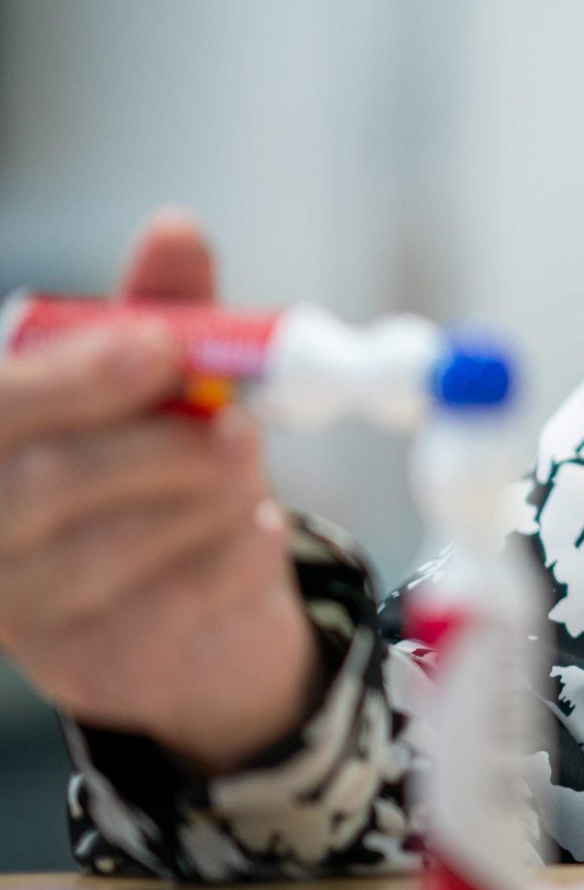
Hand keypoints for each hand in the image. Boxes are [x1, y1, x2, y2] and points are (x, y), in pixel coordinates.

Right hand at [0, 212, 321, 772]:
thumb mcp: (171, 382)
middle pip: (33, 486)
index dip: (71, 379)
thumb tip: (174, 227)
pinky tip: (253, 530)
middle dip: (147, 442)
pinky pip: (159, 608)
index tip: (163, 348)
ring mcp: (20, 603)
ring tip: (243, 465)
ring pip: (98, 549)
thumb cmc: (167, 469)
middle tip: (232, 419)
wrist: (205, 601)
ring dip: (197, 498)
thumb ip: (163, 311)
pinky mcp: (83, 662)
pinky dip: (226, 557)